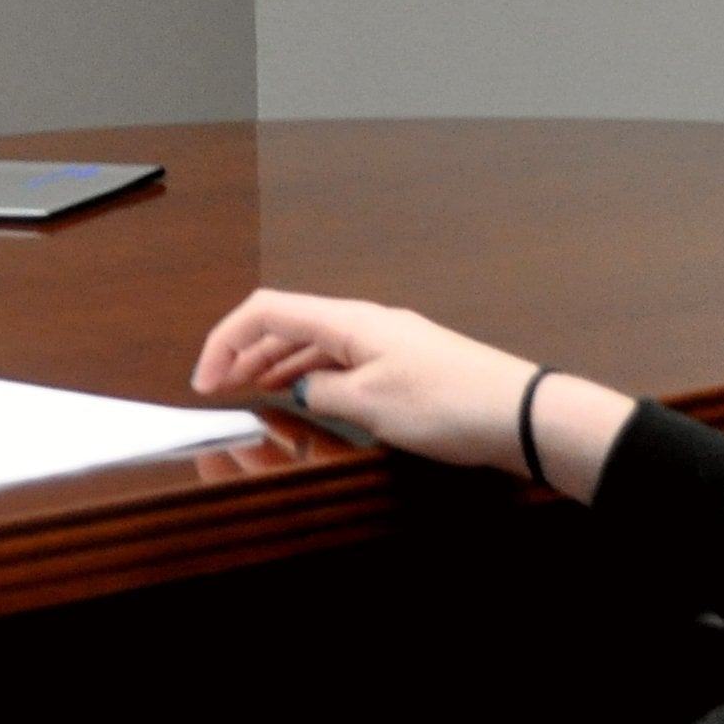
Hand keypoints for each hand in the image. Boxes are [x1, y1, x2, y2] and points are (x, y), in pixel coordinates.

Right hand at [192, 290, 628, 496]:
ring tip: (248, 390)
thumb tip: (299, 389)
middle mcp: (363, 321)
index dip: (225, 339)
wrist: (519, 413)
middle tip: (216, 388)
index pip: (266, 311)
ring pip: (313, 342)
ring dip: (274, 362)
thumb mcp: (369, 406)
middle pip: (286, 323)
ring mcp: (385, 340)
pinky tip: (307, 396)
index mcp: (348, 320)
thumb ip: (321, 393)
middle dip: (244, 351)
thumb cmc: (447, 403)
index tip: (204, 380)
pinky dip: (310, 374)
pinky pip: (340, 359)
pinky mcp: (404, 363)